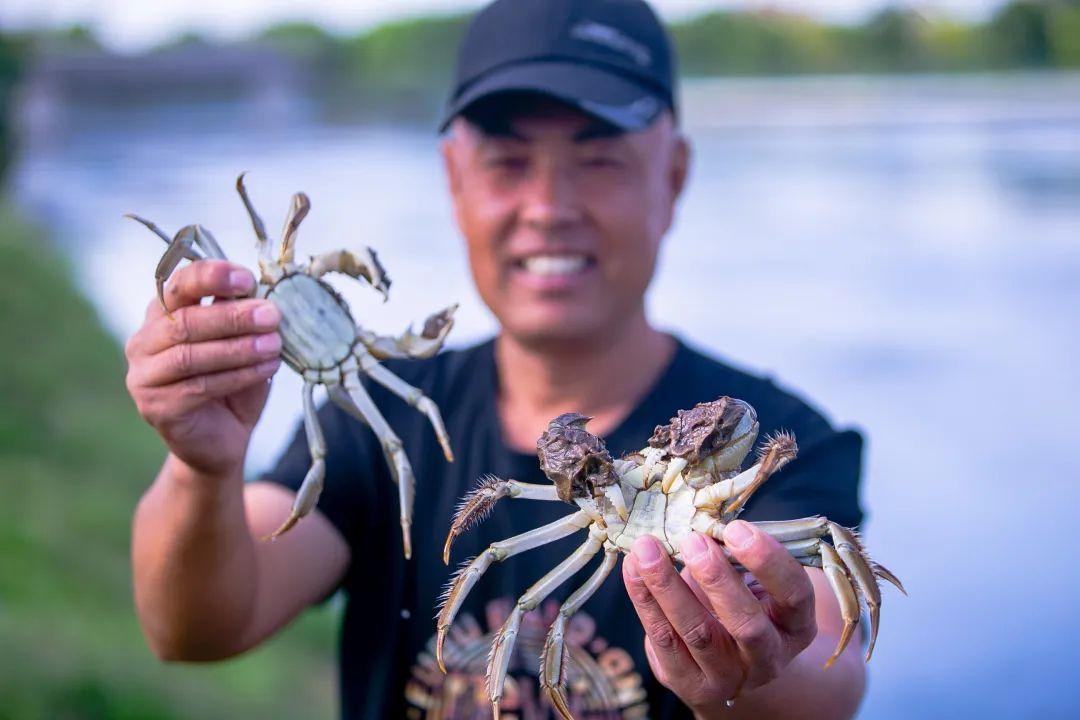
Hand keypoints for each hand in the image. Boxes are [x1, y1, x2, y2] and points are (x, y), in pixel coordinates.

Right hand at [124, 260, 281, 475]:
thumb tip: (262, 292)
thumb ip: (241, 317)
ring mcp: (144, 376)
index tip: (247, 279)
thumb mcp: (240, 343)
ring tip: (274, 345)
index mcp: (162, 315)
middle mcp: (144, 341)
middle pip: (184, 321)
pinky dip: (237, 375)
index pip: (178, 285)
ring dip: (237, 347)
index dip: (211, 277)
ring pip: (190, 355)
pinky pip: (198, 386)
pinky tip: (266, 368)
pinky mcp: (155, 407)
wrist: (222, 439)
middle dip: (233, 316)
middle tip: (272, 316)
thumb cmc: (232, 383)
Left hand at [622, 521, 817, 717]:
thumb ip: (736, 558)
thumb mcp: (754, 584)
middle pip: (746, 624)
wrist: (731, 668)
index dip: (768, 562)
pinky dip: (645, 600)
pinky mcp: (689, 684)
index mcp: (795, 626)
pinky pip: (663, 641)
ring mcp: (728, 677)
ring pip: (698, 633)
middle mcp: (768, 658)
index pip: (795, 595)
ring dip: (668, 587)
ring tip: (647, 549)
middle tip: (692, 539)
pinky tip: (633, 568)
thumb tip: (699, 521)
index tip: (736, 528)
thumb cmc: (743, 606)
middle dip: (717, 579)